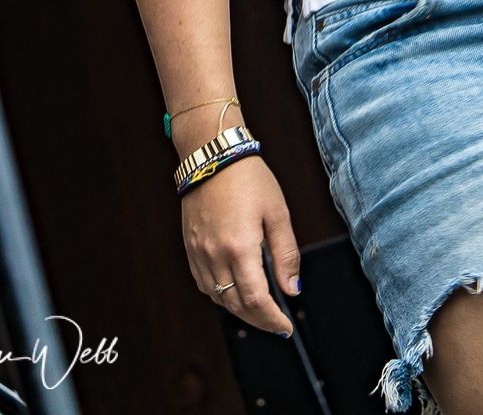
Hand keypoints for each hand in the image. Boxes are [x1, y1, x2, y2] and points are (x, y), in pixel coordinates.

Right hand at [180, 152, 300, 335]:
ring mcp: (198, 253)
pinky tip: (234, 290)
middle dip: (259, 319)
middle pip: (236, 305)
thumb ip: (286, 255)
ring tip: (259, 309)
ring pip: (218, 298)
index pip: (256, 301)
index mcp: (240, 248)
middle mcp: (215, 255)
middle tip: (276, 322)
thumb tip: (292, 290)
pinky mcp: (190, 247)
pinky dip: (220, 294)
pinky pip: (204, 284)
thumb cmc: (249, 178)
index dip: (272, 319)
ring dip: (239, 310)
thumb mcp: (277, 213)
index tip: (285, 327)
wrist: (213, 154)